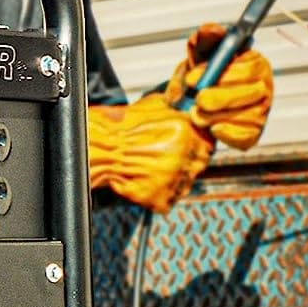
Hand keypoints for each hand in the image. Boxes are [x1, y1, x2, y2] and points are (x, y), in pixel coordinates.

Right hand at [87, 94, 213, 213]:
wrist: (99, 147)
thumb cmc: (124, 126)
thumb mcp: (156, 105)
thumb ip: (181, 108)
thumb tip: (195, 107)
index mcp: (186, 133)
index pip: (208, 146)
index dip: (196, 147)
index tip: (185, 149)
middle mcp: (184, 157)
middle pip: (198, 167)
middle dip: (185, 164)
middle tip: (163, 159)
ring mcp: (173, 180)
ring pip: (184, 186)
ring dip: (172, 181)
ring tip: (150, 170)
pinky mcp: (160, 199)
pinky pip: (167, 202)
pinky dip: (157, 195)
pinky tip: (144, 182)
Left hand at [164, 23, 273, 150]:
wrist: (192, 101)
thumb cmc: (203, 73)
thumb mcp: (201, 52)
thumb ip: (205, 38)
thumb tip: (212, 30)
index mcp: (256, 64)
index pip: (249, 69)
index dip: (222, 74)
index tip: (193, 78)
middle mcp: (263, 88)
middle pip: (250, 94)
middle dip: (219, 98)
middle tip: (197, 100)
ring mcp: (260, 112)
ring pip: (244, 117)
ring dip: (215, 116)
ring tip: (196, 114)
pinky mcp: (253, 133)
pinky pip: (244, 137)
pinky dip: (225, 134)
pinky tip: (212, 127)